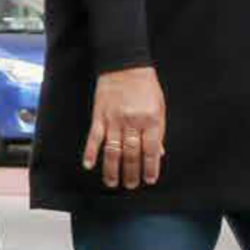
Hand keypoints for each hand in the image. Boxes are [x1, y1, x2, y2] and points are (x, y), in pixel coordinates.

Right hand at [84, 66, 166, 190]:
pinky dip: (91, 152)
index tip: (149, 180)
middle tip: (130, 185)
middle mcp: (132, 122)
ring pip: (113, 150)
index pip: (151, 150)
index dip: (150, 168)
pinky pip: (94, 137)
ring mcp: (114, 119)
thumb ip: (159, 131)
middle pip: (132, 154)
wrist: (125, 64)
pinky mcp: (99, 115)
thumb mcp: (160, 107)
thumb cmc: (145, 85)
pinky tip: (89, 165)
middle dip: (131, 173)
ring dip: (112, 169)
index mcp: (151, 120)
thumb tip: (159, 153)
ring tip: (112, 182)